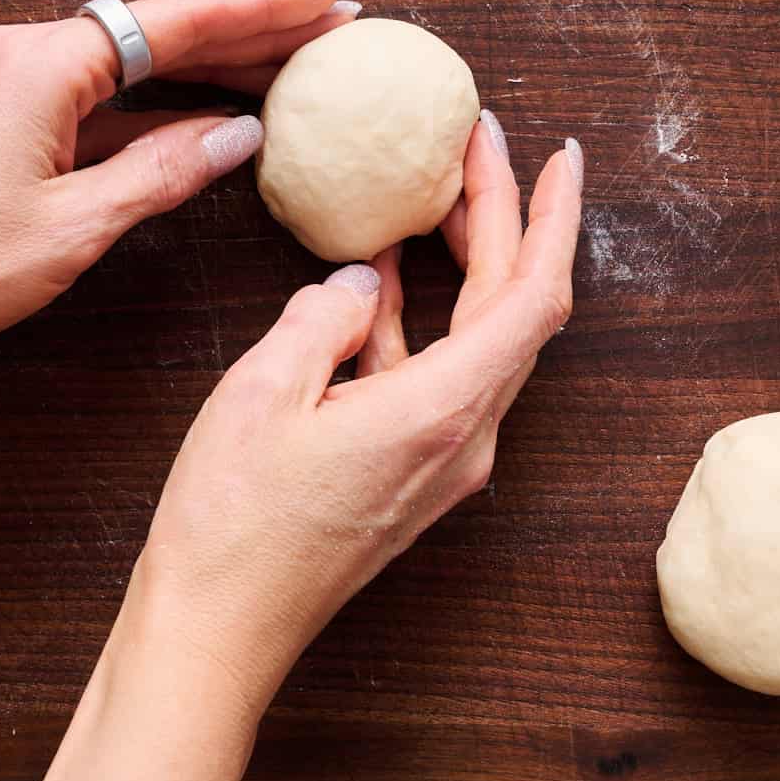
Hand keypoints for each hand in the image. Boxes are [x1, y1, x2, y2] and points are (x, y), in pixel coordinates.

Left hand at [0, 0, 357, 419]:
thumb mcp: (74, 226)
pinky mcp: (6, 112)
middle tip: (329, 28)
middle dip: (249, 28)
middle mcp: (27, 53)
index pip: (179, 20)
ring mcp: (13, 80)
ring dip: (209, 65)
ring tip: (291, 65)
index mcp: (43, 64)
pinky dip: (158, 104)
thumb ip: (163, 171)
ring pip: (133, 61)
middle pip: (162, 29)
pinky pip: (101, 95)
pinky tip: (209, 115)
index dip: (263, 7)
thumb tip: (240, 135)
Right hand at [47, 115, 582, 780]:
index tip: (560, 156)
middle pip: (511, 307)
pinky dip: (419, 318)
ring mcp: (444, 459)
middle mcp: (464, 437)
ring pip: (477, 338)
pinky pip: (437, 373)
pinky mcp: (415, 470)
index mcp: (440, 410)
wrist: (219, 631)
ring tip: (432, 199)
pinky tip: (379, 283)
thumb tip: (362, 282)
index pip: (533, 295)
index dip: (554, 217)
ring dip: (463, 266)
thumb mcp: (263, 391)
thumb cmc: (234, 523)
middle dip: (502, 220)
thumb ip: (323, 318)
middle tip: (477, 149)